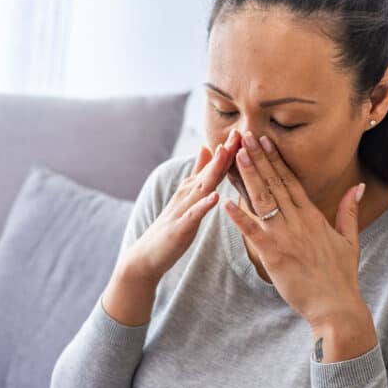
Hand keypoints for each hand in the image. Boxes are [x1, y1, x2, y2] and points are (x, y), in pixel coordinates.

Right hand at [122, 130, 241, 283]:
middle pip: (208, 171)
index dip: (226, 150)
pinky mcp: (179, 228)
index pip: (212, 167)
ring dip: (213, 171)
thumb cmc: (170, 228)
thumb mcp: (186, 197)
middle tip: (237, 133)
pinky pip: (193, 215)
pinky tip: (215, 196)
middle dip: (223, 153)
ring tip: (225, 154)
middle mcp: (186, 195)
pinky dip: (203, 205)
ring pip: (201, 188)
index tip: (241, 132)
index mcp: (191, 190)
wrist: (146, 256)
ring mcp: (182, 210)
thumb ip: (197, 175)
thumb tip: (206, 148)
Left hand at [220, 128, 366, 328]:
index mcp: (313, 216)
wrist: (336, 306)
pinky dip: (239, 216)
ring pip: (263, 200)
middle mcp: (298, 222)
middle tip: (244, 136)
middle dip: (258, 158)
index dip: (276, 160)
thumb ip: (349, 210)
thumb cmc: (341, 276)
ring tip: (236, 155)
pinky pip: (252, 232)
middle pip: (275, 183)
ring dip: (249, 176)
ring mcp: (285, 237)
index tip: (265, 141)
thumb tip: (358, 186)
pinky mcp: (273, 255)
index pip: (291, 181)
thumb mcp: (350, 239)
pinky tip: (225, 201)